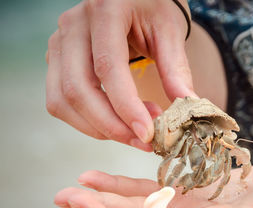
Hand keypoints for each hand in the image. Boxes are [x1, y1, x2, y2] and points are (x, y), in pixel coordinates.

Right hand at [46, 0, 195, 150]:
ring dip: (98, 127)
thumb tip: (188, 108)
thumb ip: (176, 70)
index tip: (147, 134)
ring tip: (134, 129)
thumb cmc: (154, 7)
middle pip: (78, 90)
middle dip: (112, 126)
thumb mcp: (170, 32)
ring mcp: (60, 42)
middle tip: (143, 140)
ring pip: (63, 101)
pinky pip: (60, 101)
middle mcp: (73, 25)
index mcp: (104, 11)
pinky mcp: (57, 59)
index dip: (125, 106)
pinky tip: (115, 121)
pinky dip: (86, 121)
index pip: (107, 67)